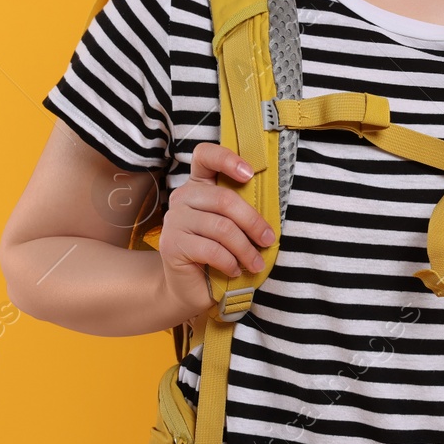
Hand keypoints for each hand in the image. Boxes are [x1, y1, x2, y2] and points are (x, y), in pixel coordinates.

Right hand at [155, 142, 275, 315]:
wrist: (190, 288)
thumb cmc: (218, 254)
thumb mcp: (232, 227)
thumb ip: (242, 212)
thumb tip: (272, 213)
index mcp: (199, 185)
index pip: (205, 156)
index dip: (227, 159)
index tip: (250, 174)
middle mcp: (182, 196)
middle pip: (224, 199)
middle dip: (252, 222)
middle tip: (268, 240)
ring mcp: (174, 219)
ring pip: (221, 228)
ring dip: (245, 249)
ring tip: (256, 264)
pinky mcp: (171, 244)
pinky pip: (211, 250)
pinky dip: (229, 262)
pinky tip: (234, 270)